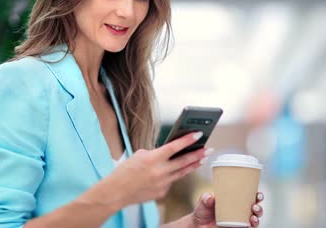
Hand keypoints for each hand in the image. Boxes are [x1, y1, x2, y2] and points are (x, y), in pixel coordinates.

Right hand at [78, 131, 212, 208]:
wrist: (116, 192)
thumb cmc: (125, 172)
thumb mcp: (139, 155)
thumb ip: (156, 153)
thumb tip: (168, 153)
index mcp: (153, 158)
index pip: (175, 146)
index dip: (189, 139)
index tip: (199, 134)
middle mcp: (160, 171)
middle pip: (184, 161)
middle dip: (198, 154)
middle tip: (209, 149)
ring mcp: (162, 183)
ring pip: (182, 172)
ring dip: (193, 165)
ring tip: (201, 159)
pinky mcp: (162, 192)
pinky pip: (171, 182)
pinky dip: (173, 176)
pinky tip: (174, 172)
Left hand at [192, 192, 263, 227]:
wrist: (199, 226)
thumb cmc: (202, 212)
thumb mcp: (202, 204)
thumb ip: (205, 199)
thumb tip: (210, 197)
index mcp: (235, 201)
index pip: (249, 196)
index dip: (257, 195)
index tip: (258, 193)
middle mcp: (240, 211)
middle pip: (255, 208)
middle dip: (259, 207)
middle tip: (255, 206)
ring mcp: (239, 221)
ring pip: (254, 219)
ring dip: (257, 218)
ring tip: (253, 217)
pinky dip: (251, 227)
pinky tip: (250, 225)